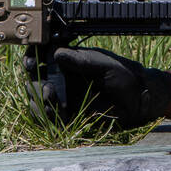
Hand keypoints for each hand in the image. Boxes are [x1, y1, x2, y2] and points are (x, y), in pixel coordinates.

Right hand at [24, 45, 170, 130]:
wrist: (138, 101)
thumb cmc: (125, 76)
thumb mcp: (105, 65)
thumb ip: (82, 61)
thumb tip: (57, 54)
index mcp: (69, 61)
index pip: (42, 57)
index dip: (32, 58)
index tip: (32, 63)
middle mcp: (61, 78)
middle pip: (34, 79)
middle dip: (36, 84)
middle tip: (49, 90)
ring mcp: (61, 96)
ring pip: (36, 98)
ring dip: (39, 101)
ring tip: (53, 102)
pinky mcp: (65, 114)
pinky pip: (46, 116)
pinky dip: (45, 116)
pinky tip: (57, 115)